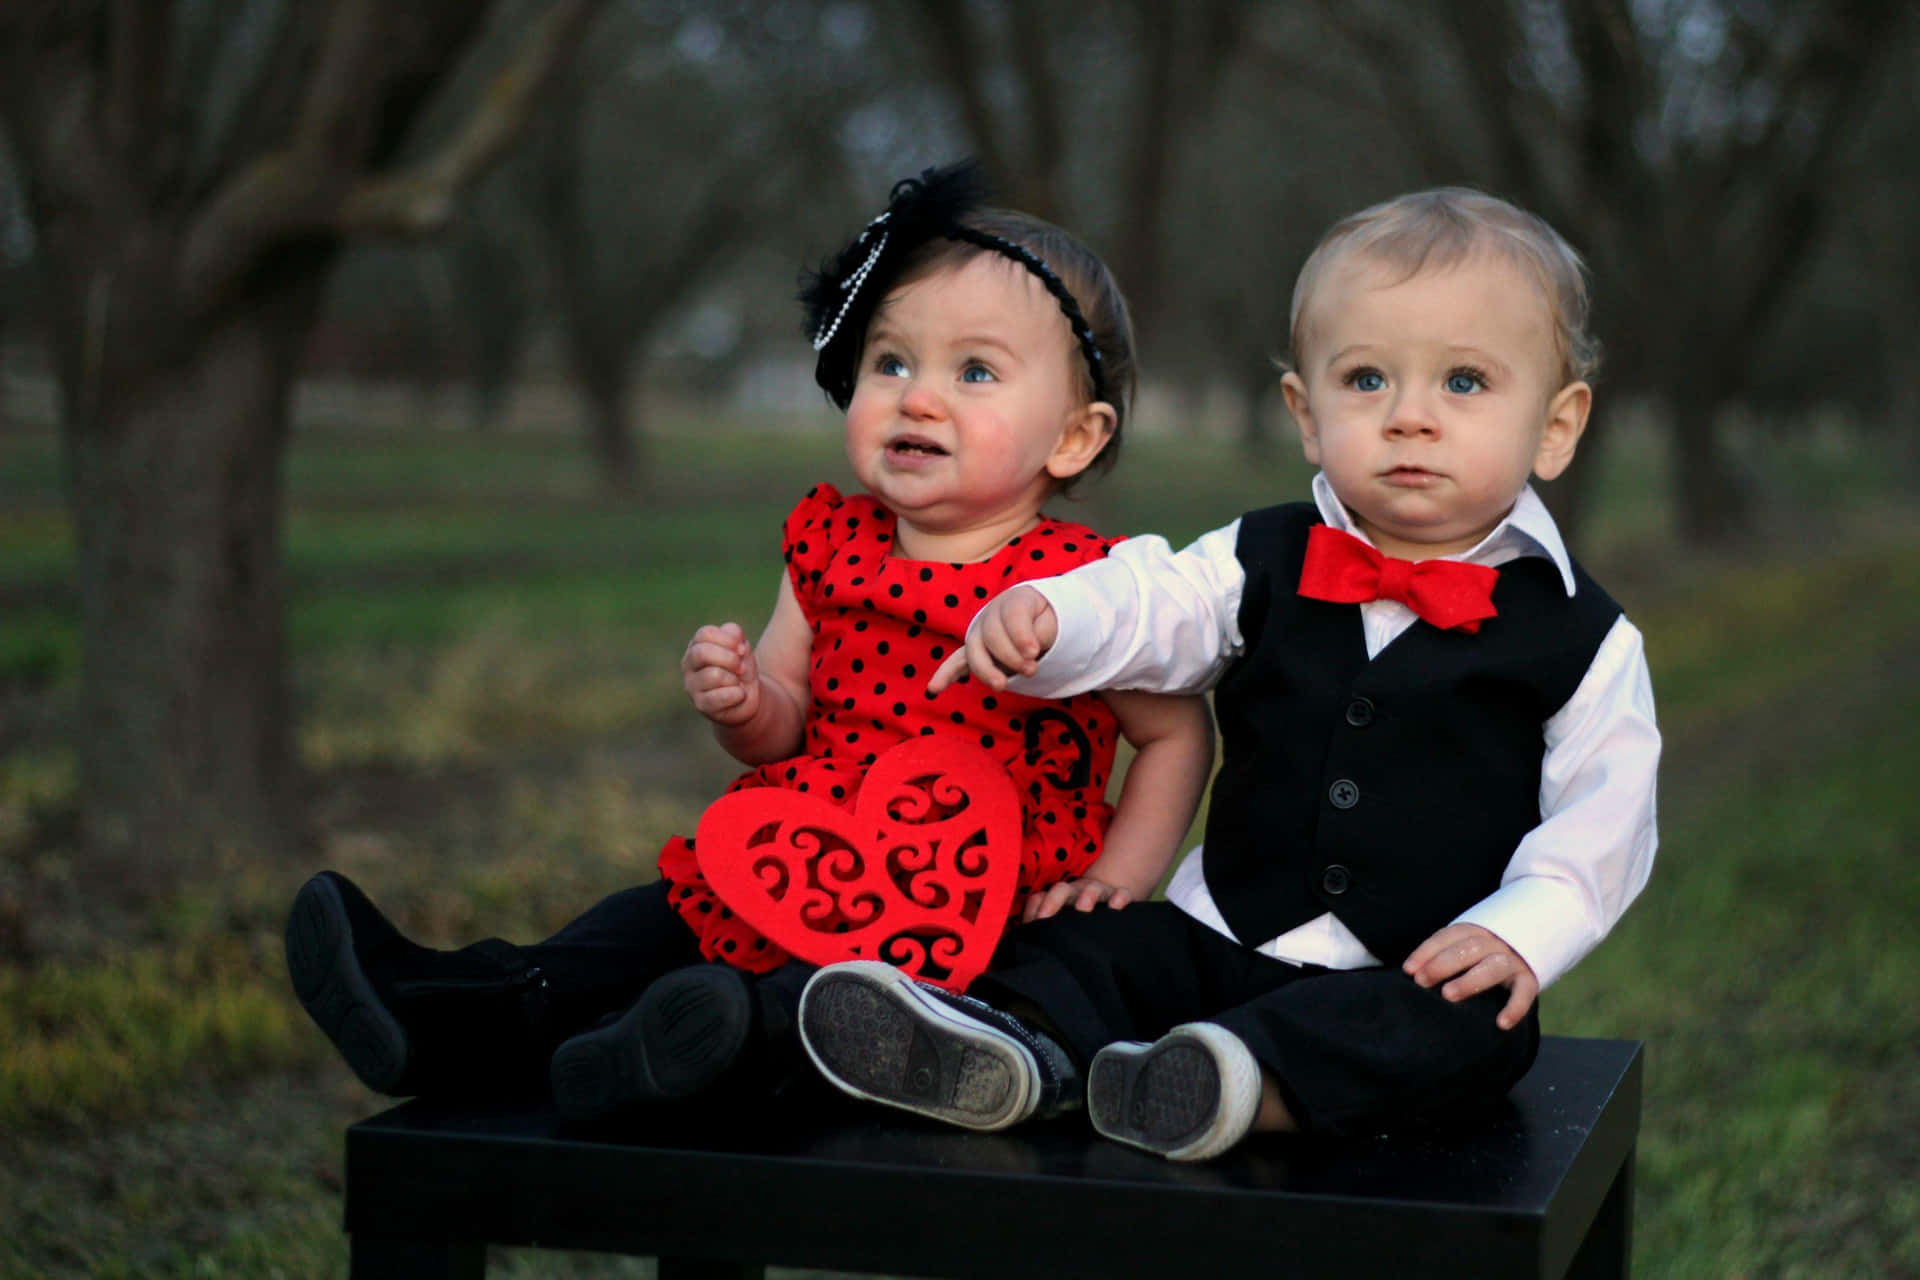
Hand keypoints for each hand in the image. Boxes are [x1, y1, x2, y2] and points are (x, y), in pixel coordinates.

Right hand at [682, 622, 760, 726]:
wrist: (748, 697)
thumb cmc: (740, 669)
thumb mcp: (740, 646)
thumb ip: (734, 635)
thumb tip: (735, 643)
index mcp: (696, 645)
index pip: (705, 634)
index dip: (728, 640)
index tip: (742, 649)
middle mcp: (688, 664)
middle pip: (702, 653)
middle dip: (729, 659)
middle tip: (741, 668)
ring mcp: (691, 685)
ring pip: (713, 675)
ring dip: (734, 679)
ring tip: (737, 683)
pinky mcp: (701, 704)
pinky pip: (720, 696)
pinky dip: (737, 694)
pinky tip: (738, 695)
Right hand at [927, 586, 1057, 692]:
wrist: (1036, 618)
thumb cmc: (1045, 621)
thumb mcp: (1052, 621)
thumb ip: (1041, 632)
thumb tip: (1026, 652)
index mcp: (1014, 600)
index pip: (1012, 616)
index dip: (1020, 635)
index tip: (1033, 652)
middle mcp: (991, 614)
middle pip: (992, 635)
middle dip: (1011, 656)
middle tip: (1031, 670)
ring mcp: (980, 633)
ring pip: (975, 651)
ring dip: (987, 671)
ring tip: (1002, 685)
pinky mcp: (974, 652)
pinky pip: (956, 663)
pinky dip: (946, 675)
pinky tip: (934, 688)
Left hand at [1022, 877, 1133, 922]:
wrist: (1110, 907)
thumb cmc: (1077, 922)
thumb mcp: (1058, 925)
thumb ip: (1042, 929)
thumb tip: (1029, 941)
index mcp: (1055, 900)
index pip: (1039, 899)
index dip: (1034, 909)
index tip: (1034, 924)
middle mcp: (1075, 893)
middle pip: (1062, 890)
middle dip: (1054, 900)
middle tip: (1046, 917)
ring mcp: (1098, 893)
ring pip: (1092, 888)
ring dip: (1086, 895)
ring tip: (1083, 907)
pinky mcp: (1119, 897)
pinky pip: (1121, 893)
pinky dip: (1119, 897)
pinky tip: (1116, 907)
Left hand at [1403, 923, 1538, 1030]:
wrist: (1527, 952)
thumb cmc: (1480, 958)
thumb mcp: (1463, 950)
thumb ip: (1442, 958)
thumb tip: (1411, 974)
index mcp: (1475, 932)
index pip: (1448, 937)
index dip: (1426, 951)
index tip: (1408, 970)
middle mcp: (1495, 943)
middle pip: (1468, 948)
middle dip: (1442, 964)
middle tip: (1421, 981)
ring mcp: (1514, 960)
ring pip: (1494, 965)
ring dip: (1469, 980)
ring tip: (1448, 995)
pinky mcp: (1529, 979)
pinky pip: (1525, 992)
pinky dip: (1515, 1007)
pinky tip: (1502, 1023)